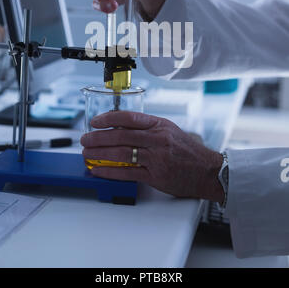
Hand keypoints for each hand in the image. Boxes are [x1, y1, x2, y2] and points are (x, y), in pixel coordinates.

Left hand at [81, 111, 223, 202]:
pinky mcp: (156, 176)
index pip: (128, 118)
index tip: (95, 121)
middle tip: (85, 139)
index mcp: (159, 125)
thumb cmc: (188, 151)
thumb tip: (120, 127)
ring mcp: (156, 158)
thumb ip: (147, 128)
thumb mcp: (169, 131)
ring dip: (99, 153)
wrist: (208, 171)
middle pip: (120, 136)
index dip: (108, 118)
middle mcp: (157, 139)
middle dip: (98, 137)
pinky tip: (98, 170)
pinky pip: (127, 173)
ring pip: (121, 153)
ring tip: (87, 153)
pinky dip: (109, 172)